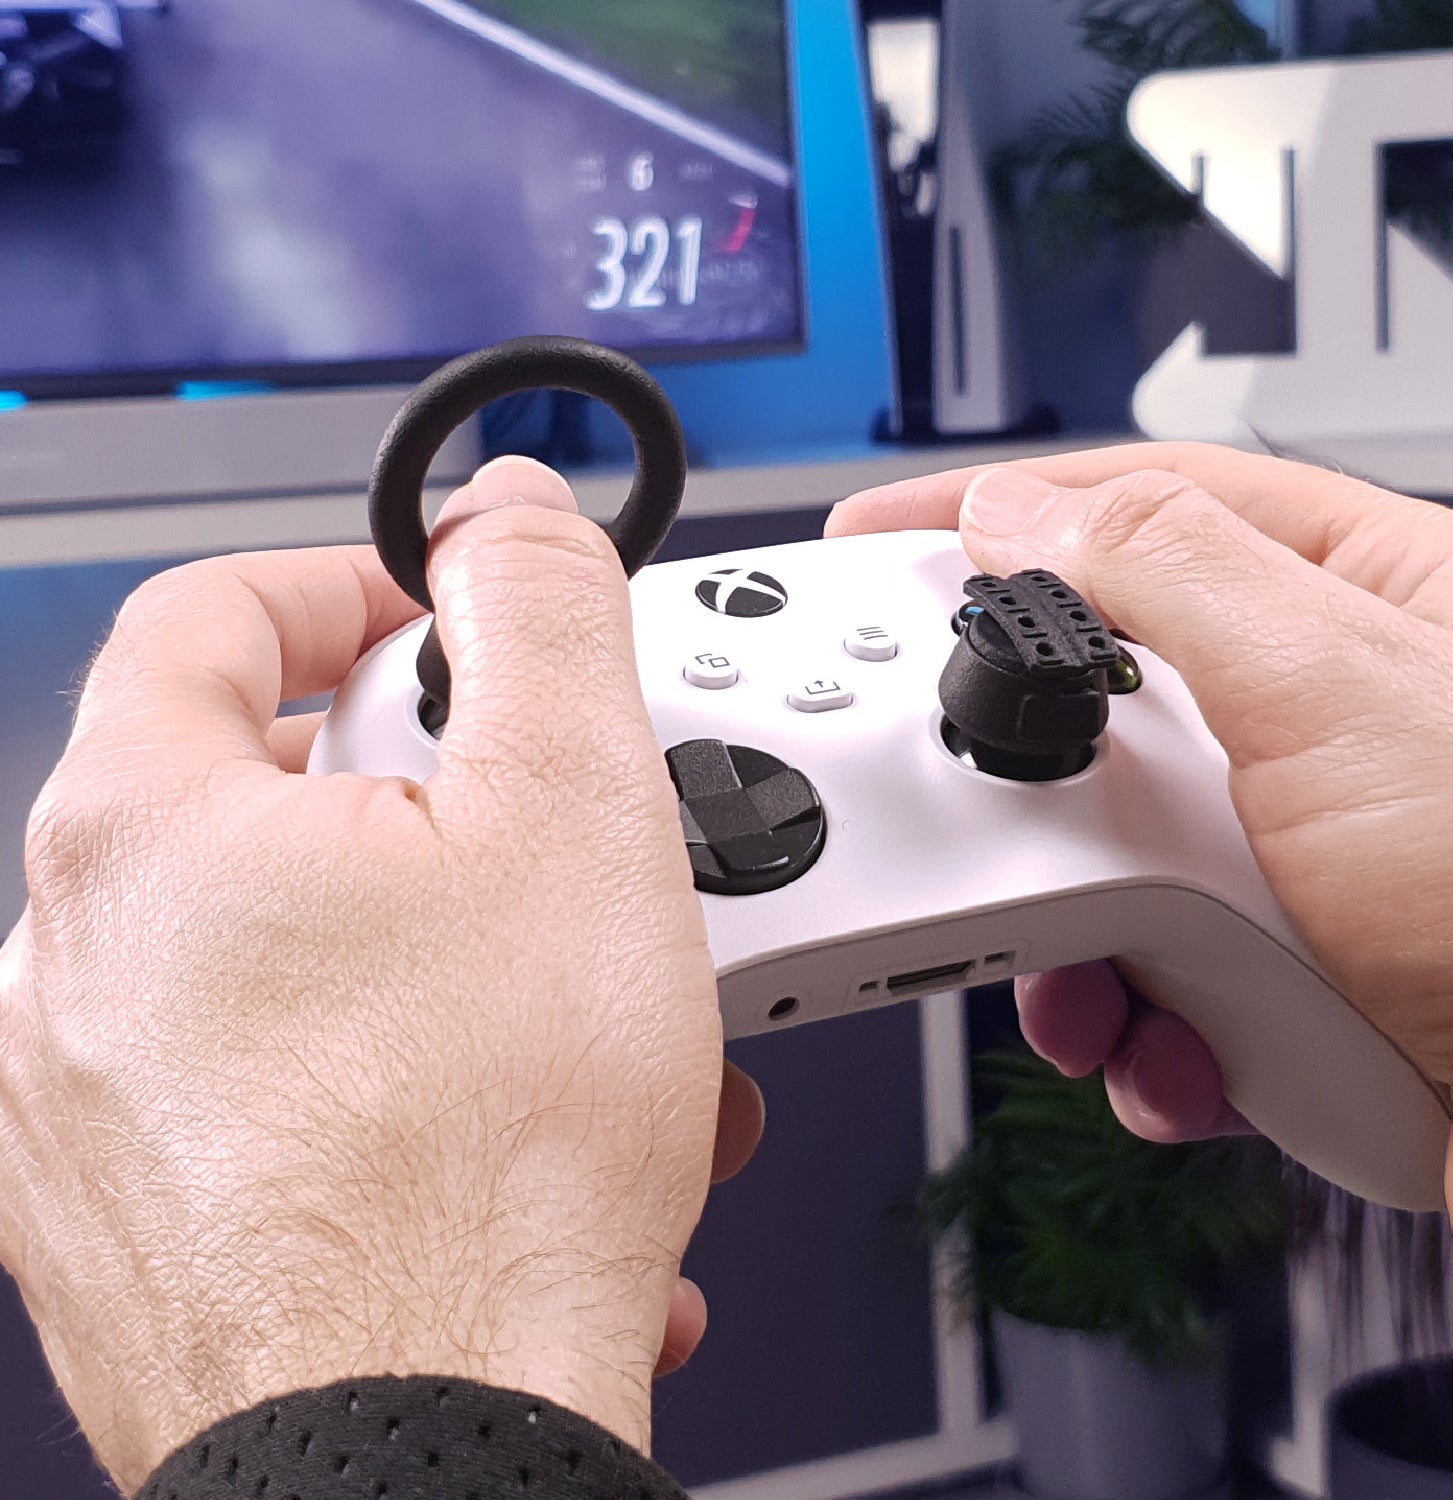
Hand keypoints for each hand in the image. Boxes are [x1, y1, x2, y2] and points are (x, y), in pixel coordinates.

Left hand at [0, 458, 751, 1492]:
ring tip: (571, 1021)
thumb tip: (511, 519)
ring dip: (446, 961)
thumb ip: (541, 616)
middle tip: (544, 847)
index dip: (343, 583)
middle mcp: (73, 971)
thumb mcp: (572, 811)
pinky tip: (515, 1131)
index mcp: (142, 834)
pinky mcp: (142, 1224)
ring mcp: (91, 1113)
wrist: (436, 1456)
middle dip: (437, 804)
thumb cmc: (487, 1169)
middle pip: (272, 796)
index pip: (211, 615)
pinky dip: (403, 1081)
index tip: (432, 618)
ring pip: (294, 958)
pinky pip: (280, 1091)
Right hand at [830, 441, 1452, 1315]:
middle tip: (977, 808)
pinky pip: (1162, 978)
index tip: (887, 538)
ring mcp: (1314, 853)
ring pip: (1118, 864)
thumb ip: (1164, 572)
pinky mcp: (1301, 972)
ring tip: (1108, 982)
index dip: (1002, 514)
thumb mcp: (1339, 687)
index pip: (1143, 508)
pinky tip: (1186, 1050)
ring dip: (1084, 943)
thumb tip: (1023, 515)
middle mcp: (1336, 720)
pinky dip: (1148, 1029)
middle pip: (1106, 705)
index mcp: (1364, 600)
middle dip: (1031, 786)